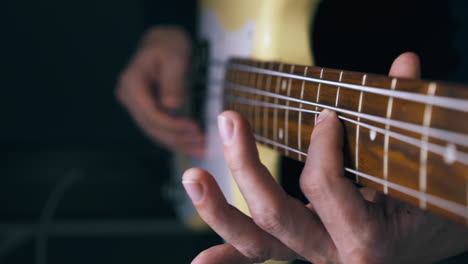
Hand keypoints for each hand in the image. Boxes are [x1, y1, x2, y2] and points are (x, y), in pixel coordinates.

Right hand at [116, 26, 203, 156]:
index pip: (150, 113)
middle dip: (177, 138)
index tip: (195, 129)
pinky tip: (191, 144)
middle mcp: (128, 96)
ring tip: (201, 149)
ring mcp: (135, 104)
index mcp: (131, 83)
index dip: (173, 125)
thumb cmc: (169, 45)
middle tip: (202, 144)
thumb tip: (171, 106)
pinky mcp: (145, 109)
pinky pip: (159, 127)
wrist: (163, 41)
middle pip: (151, 127)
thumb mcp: (175, 57)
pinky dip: (175, 137)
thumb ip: (173, 81)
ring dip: (177, 143)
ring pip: (154, 131)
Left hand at [182, 53, 467, 262]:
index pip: (324, 186)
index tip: (327, 115)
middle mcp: (333, 257)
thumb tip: (404, 64)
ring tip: (193, 177)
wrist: (428, 245)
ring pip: (257, 241)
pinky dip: (228, 253)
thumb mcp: (422, 168)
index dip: (321, 144)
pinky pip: (259, 255)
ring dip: (219, 210)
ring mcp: (311, 257)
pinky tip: (201, 260)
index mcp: (368, 240)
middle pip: (275, 215)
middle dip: (246, 166)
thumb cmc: (433, 210)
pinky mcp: (299, 253)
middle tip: (230, 121)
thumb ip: (406, 117)